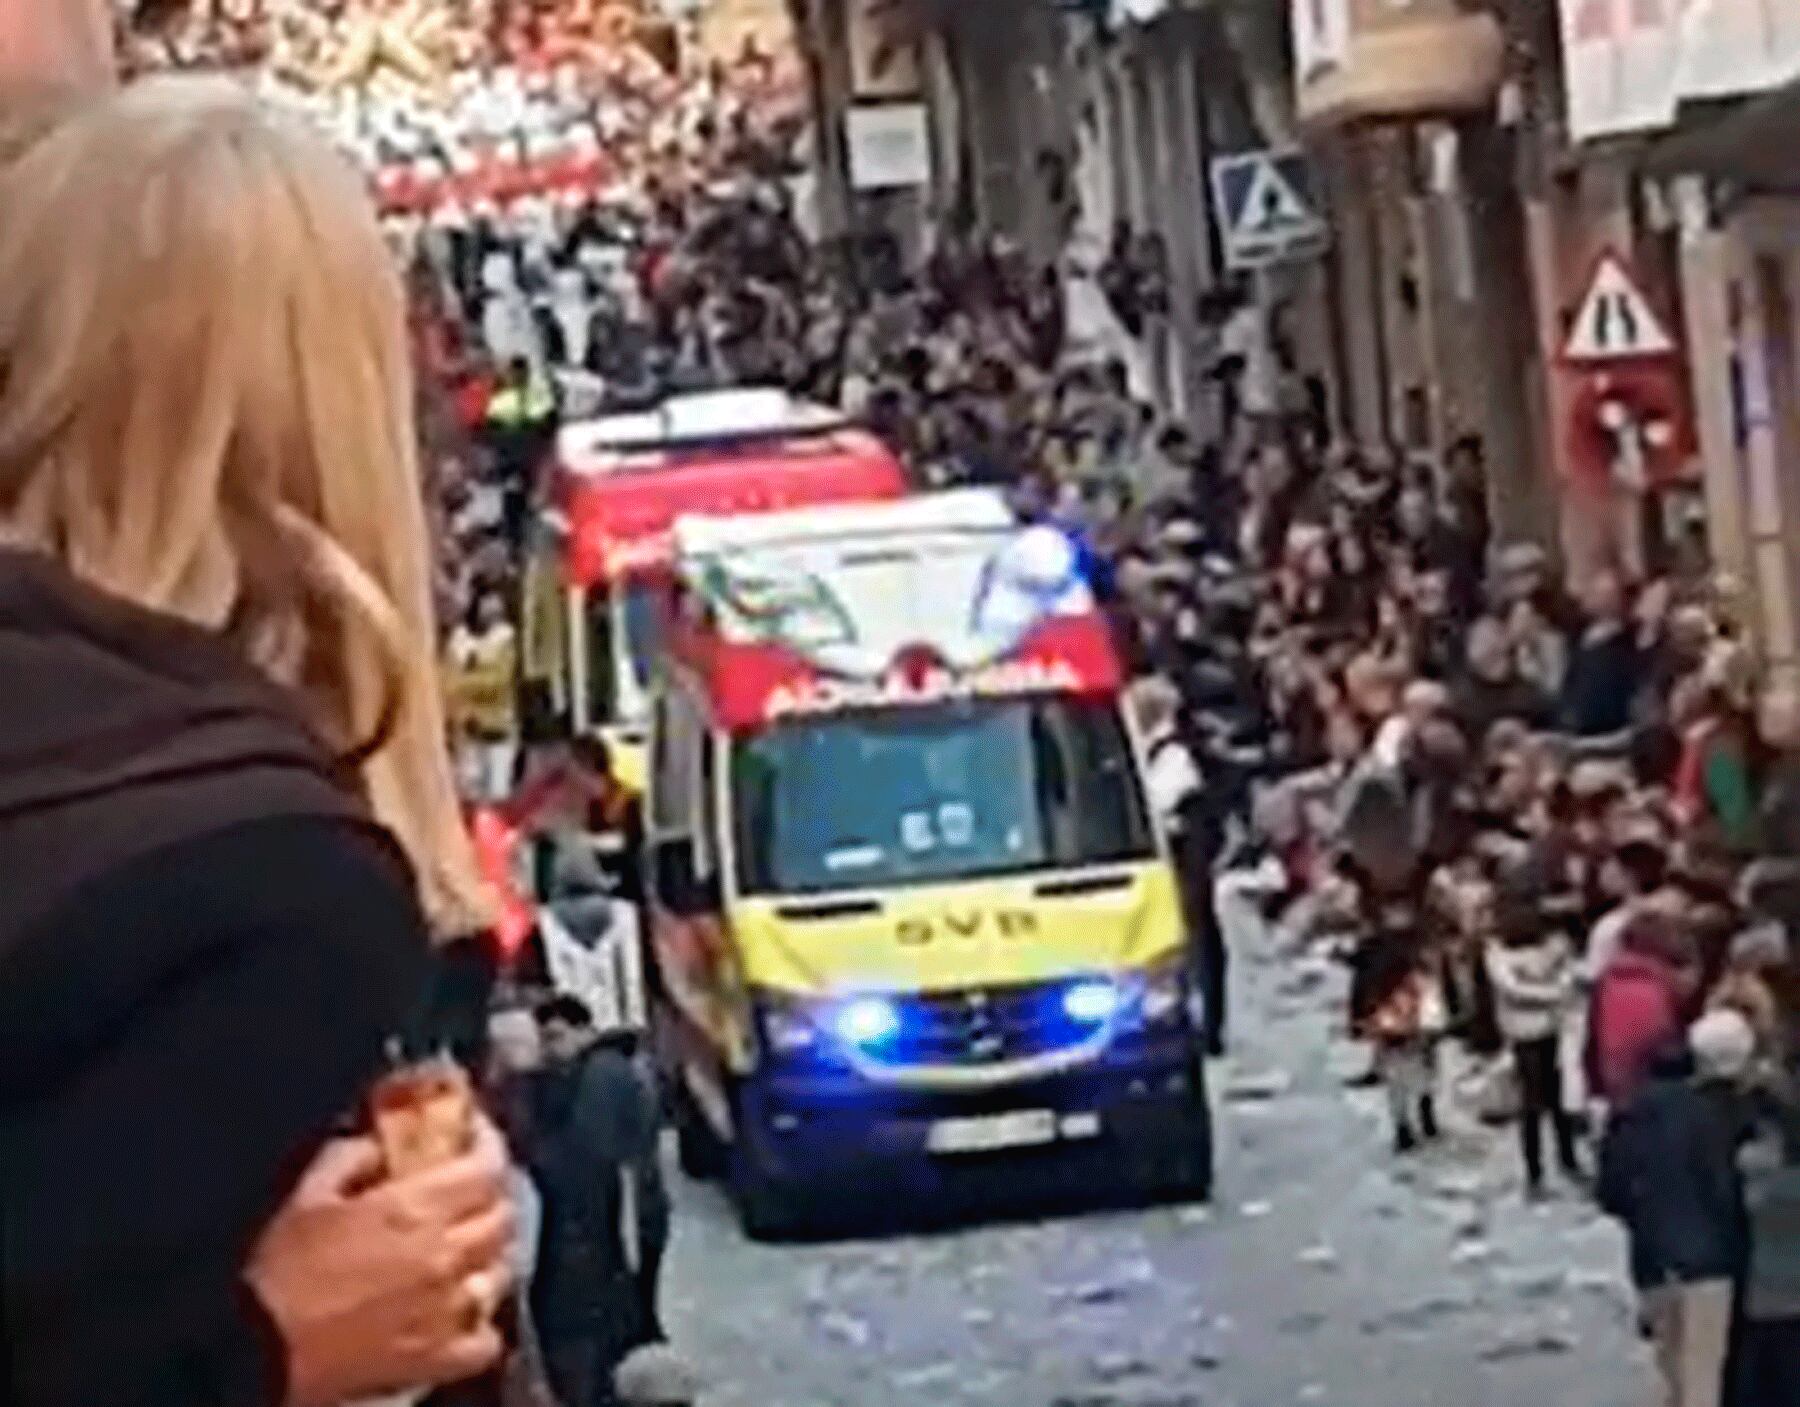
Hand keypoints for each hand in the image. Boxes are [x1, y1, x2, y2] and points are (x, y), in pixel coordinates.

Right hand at [247, 1118, 516, 1406]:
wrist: (258, 1353)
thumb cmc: (279, 1274)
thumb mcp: (308, 1197)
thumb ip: (351, 1157)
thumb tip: (379, 1144)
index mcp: (416, 1209)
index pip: (487, 1166)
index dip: (489, 1144)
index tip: (476, 1136)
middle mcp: (446, 1255)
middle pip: (503, 1215)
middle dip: (490, 1196)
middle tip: (468, 1192)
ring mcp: (449, 1309)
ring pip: (502, 1271)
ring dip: (488, 1256)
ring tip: (465, 1251)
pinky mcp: (440, 1357)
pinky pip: (487, 1338)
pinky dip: (481, 1323)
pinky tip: (460, 1313)